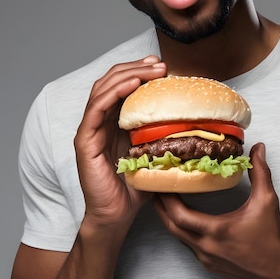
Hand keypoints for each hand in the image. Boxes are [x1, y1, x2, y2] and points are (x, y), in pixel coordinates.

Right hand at [74, 55, 166, 228]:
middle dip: (135, 68)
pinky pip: (96, 109)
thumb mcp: (154, 153)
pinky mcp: (84, 141)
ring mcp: (89, 130)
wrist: (116, 215)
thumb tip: (194, 120)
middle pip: (111, 82)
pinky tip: (130, 84)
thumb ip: (164, 135)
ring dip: (127, 75)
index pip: (121, 86)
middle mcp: (99, 122)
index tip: (161, 65)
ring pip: (103, 89)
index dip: (139, 71)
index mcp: (113, 122)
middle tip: (158, 63)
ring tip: (149, 69)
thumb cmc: (135, 187)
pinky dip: (112, 93)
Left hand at [154, 143, 279, 278]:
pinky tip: (185, 220)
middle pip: (172, 227)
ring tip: (166, 202)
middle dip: (161, 208)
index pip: (180, 215)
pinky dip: (183, 231)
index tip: (162, 184)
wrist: (278, 271)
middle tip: (156, 190)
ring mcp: (206, 259)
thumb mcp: (267, 200)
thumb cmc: (272, 236)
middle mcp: (206, 247)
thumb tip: (258, 148)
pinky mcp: (209, 266)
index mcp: (216, 230)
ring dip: (171, 220)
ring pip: (179, 238)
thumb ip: (260, 172)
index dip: (167, 199)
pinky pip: (189, 246)